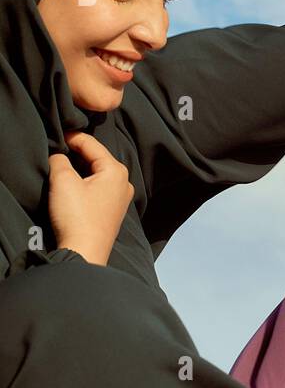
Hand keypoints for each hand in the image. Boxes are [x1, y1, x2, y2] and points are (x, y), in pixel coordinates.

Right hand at [48, 131, 134, 265]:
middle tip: (58, 150)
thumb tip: (59, 156)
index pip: (92, 144)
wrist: (84, 252)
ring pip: (97, 174)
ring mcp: (120, 198)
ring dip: (80, 170)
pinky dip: (85, 183)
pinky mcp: (112, 211)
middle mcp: (124, 182)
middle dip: (77, 154)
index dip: (72, 137)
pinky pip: (98, 188)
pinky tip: (73, 187)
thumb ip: (59, 160)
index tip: (58, 134)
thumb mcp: (63, 181)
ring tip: (63, 167)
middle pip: (97, 158)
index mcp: (116, 170)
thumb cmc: (77, 217)